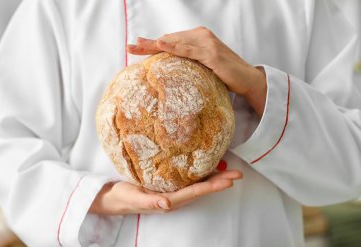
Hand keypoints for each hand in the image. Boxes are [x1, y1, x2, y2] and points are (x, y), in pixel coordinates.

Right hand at [89, 170, 241, 214]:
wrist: (115, 199)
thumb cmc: (124, 197)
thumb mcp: (134, 198)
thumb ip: (150, 202)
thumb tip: (168, 204)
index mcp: (168, 201)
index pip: (194, 192)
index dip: (212, 187)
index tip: (228, 181)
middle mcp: (175, 198)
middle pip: (201, 190)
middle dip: (220, 182)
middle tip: (238, 174)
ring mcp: (173, 193)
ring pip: (198, 186)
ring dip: (215, 179)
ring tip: (230, 172)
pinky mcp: (169, 187)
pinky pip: (190, 182)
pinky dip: (202, 176)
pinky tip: (208, 169)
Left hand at [127, 26, 266, 115]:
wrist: (246, 79)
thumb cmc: (224, 74)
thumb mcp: (203, 67)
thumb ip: (189, 64)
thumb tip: (171, 73)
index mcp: (197, 39)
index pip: (171, 41)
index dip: (153, 44)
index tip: (136, 48)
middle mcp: (201, 37)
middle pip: (170, 40)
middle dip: (149, 44)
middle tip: (131, 46)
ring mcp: (206, 43)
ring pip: (177, 43)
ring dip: (156, 44)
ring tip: (139, 45)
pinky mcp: (212, 53)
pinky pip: (190, 50)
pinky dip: (175, 47)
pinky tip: (161, 45)